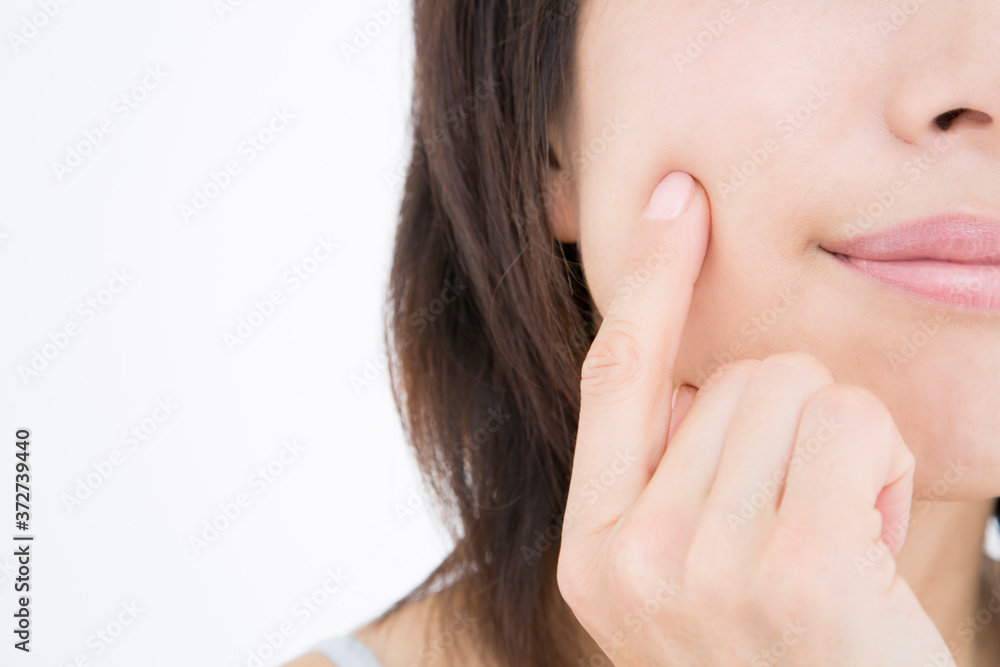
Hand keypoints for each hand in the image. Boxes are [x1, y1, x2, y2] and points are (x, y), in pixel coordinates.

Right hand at [556, 171, 953, 665]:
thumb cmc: (785, 662)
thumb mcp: (697, 577)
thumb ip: (676, 474)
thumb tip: (704, 370)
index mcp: (595, 554)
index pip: (618, 378)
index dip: (650, 280)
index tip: (678, 200)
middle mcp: (629, 557)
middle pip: (736, 375)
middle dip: (796, 431)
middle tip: (810, 531)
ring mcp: (702, 566)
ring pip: (795, 388)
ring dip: (842, 453)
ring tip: (839, 548)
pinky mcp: (792, 568)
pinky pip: (846, 420)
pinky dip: (879, 466)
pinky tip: (870, 548)